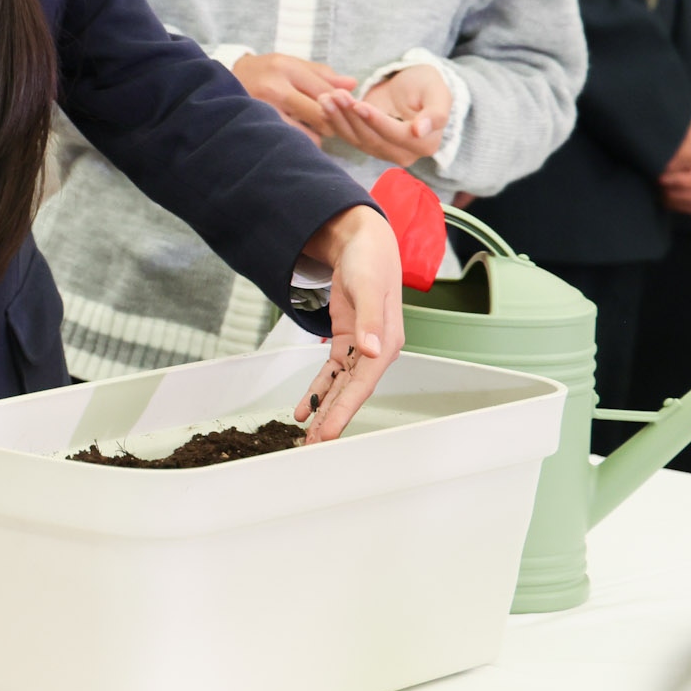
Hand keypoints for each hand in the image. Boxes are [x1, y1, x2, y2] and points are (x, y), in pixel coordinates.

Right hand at [230, 52, 356, 135]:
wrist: (220, 80)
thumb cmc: (263, 71)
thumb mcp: (290, 64)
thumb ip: (321, 74)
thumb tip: (353, 84)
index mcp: (286, 67)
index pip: (326, 91)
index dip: (342, 104)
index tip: (348, 111)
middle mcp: (274, 87)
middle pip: (320, 113)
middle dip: (331, 122)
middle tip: (333, 125)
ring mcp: (263, 108)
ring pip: (306, 133)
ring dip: (315, 136)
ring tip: (315, 132)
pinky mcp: (256, 125)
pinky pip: (289, 141)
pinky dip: (299, 142)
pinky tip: (299, 137)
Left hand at [291, 205, 405, 442]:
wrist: (363, 242)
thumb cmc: (371, 261)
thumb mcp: (369, 286)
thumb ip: (372, 320)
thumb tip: (373, 351)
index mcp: (387, 343)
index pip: (362, 385)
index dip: (344, 410)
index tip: (329, 433)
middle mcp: (376, 351)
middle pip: (350, 393)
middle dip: (331, 419)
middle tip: (312, 447)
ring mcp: (361, 348)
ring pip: (339, 387)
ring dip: (323, 410)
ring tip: (306, 438)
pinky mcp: (347, 341)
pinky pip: (332, 373)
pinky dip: (318, 390)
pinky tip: (304, 409)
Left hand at [322, 64, 450, 166]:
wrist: (411, 86)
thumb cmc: (427, 86)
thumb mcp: (438, 93)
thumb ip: (436, 113)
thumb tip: (420, 131)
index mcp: (426, 144)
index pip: (397, 135)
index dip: (377, 121)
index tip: (359, 105)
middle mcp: (404, 154)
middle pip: (372, 138)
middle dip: (351, 117)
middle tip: (335, 94)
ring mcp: (383, 151)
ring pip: (356, 139)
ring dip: (338, 119)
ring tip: (326, 97)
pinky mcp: (366, 144)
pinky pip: (348, 136)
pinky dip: (334, 121)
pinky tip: (323, 106)